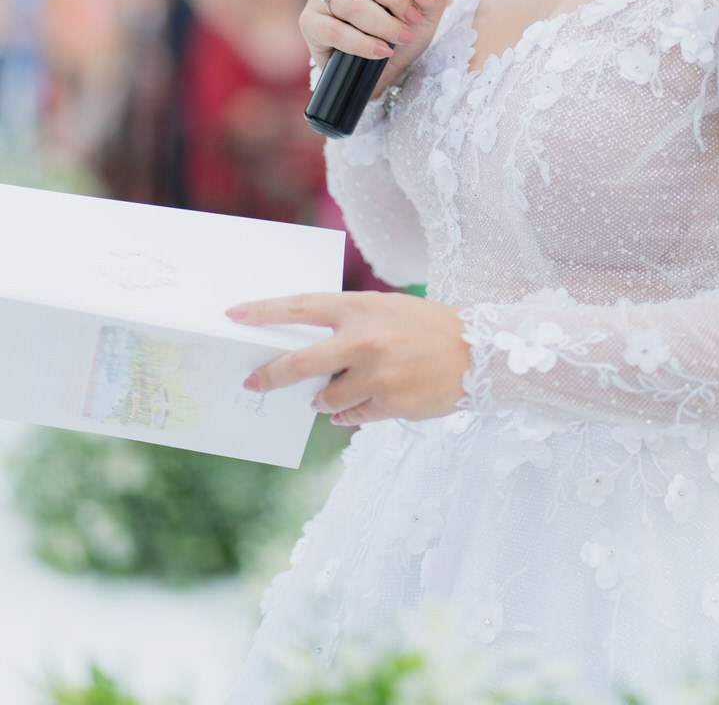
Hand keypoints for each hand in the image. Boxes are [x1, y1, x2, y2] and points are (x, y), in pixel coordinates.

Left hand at [225, 289, 471, 426]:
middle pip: (300, 362)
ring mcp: (376, 375)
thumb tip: (311, 355)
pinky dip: (351, 413)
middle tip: (253, 383)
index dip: (264, 311)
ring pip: (326, 398)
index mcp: (362, 308)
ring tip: (346, 388)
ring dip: (326, 398)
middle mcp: (364, 340)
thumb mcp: (388, 310)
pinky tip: (369, 401)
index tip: (234, 314)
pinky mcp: (389, 404)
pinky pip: (352, 416)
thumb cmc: (429, 327)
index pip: (302, 306)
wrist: (480, 352)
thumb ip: (351, 324)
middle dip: (271, 375)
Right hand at [301, 0, 450, 100]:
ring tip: (402, 37)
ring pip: (347, 2)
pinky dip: (362, 43)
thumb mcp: (428, 12)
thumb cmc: (402, 29)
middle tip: (413, 18)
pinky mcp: (310, 23)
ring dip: (382, 24)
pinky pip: (332, 30)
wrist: (383, 70)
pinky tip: (381, 51)